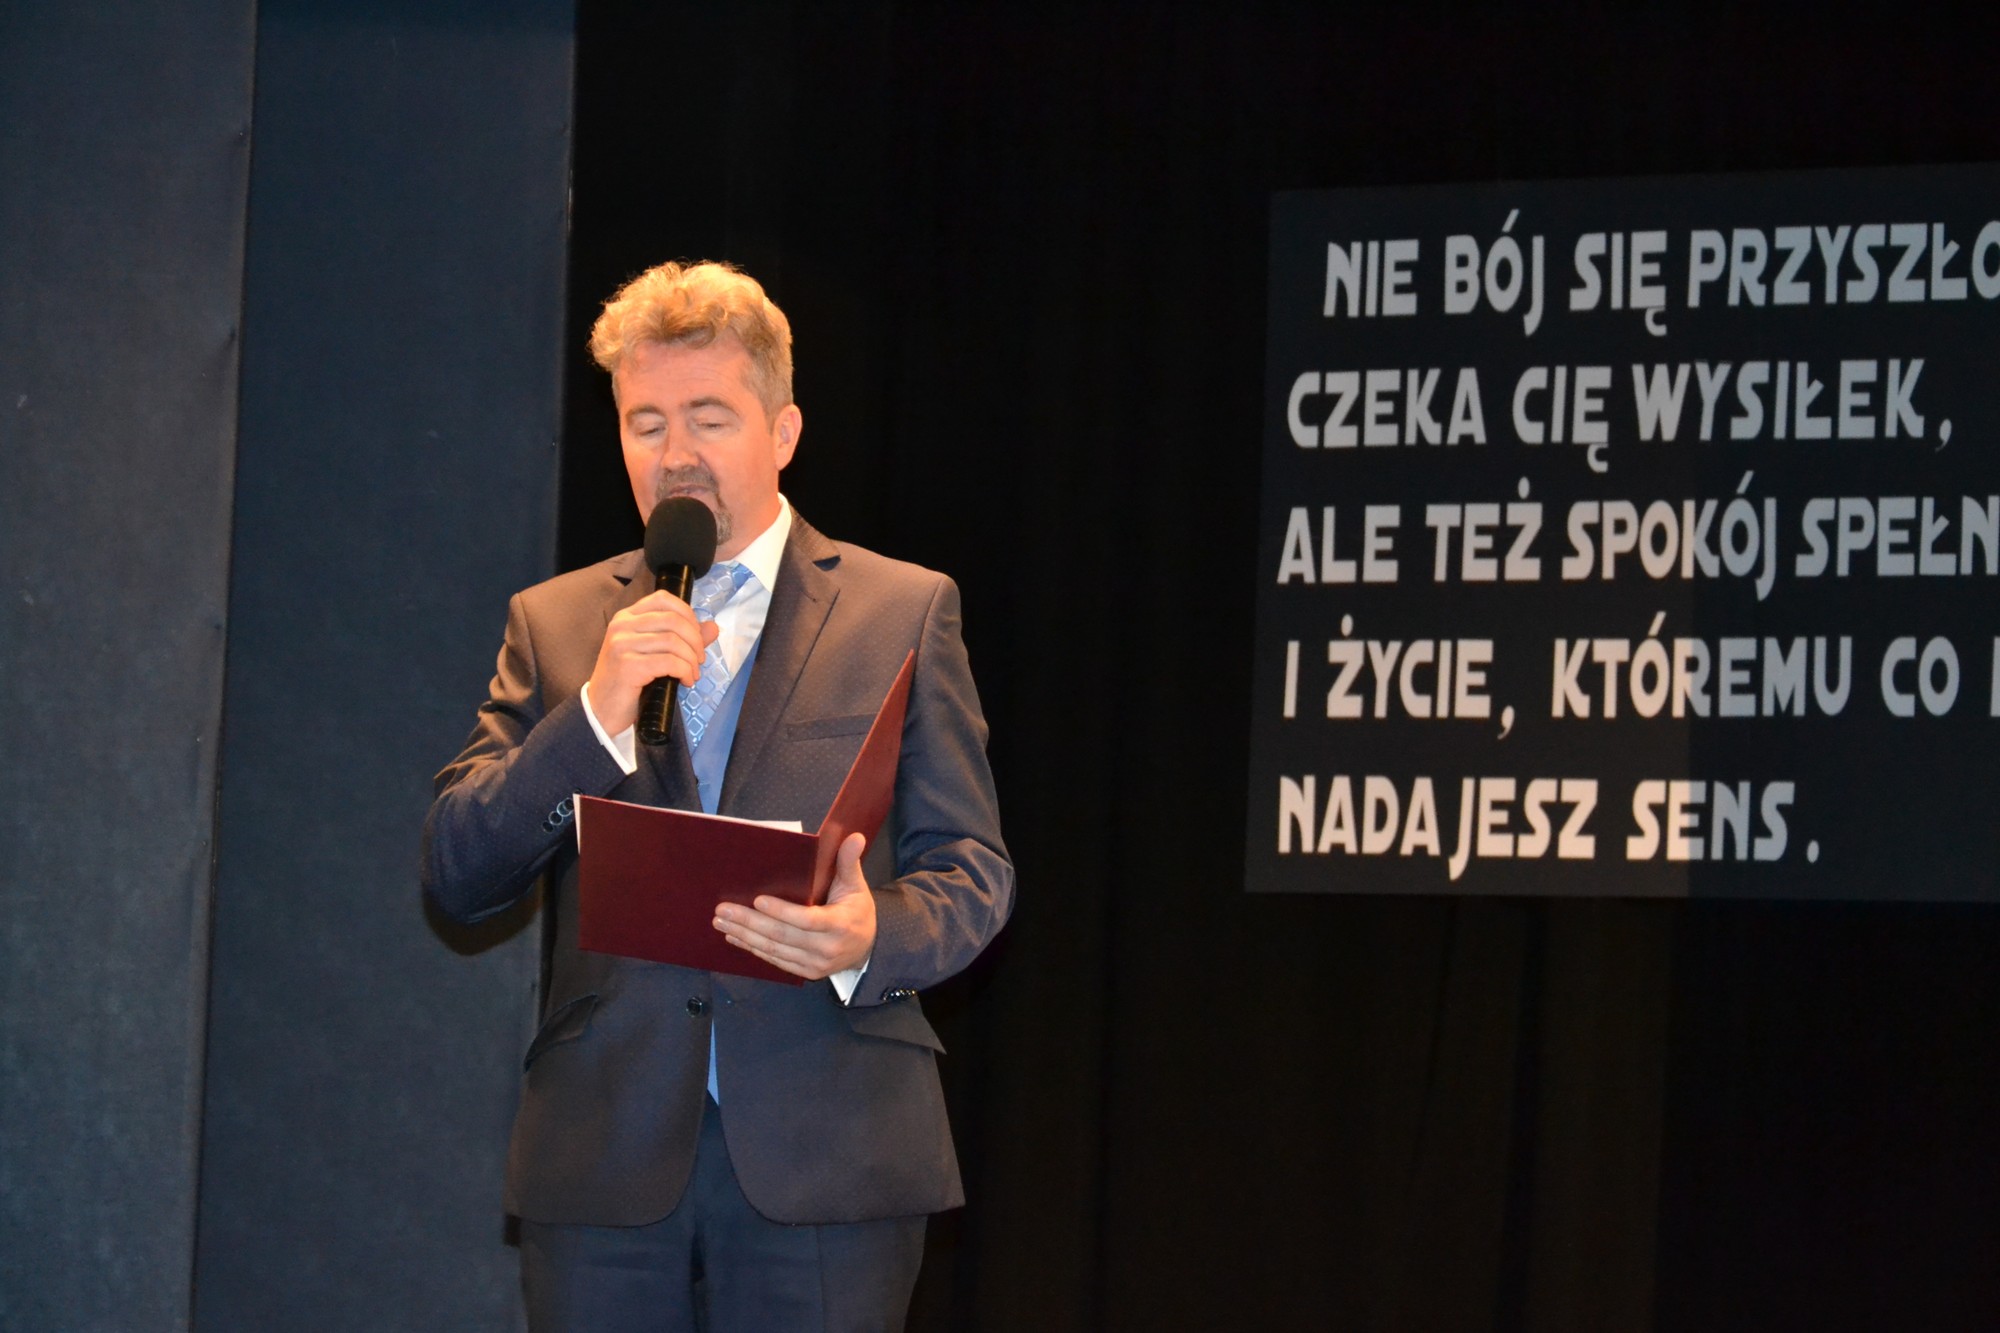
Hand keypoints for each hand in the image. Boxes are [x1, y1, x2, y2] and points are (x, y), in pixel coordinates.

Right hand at [586, 590, 720, 733]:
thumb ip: (683, 638)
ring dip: (691, 660)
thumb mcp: (654, 654)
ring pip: (673, 641)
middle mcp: (622, 625)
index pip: (663, 599)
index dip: (688, 615)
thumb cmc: (628, 681)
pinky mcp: (628, 666)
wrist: (601, 711)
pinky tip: (686, 681)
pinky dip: (685, 671)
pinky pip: (669, 662)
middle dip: (695, 640)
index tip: (696, 636)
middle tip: (699, 659)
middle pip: (673, 620)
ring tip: (692, 673)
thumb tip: (713, 627)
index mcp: (626, 617)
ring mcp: (622, 644)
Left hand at [713, 832, 875, 980]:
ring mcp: (815, 964)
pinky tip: (735, 937)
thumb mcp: (856, 885)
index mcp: (839, 924)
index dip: (781, 911)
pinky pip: (775, 960)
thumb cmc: (857, 910)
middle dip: (749, 922)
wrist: (866, 948)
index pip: (806, 920)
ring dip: (744, 935)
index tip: (757, 900)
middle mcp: (826, 948)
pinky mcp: (805, 973)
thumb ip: (849, 861)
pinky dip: (753, 948)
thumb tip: (855, 836)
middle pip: (782, 935)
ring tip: (721, 921)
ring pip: (774, 949)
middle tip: (723, 909)